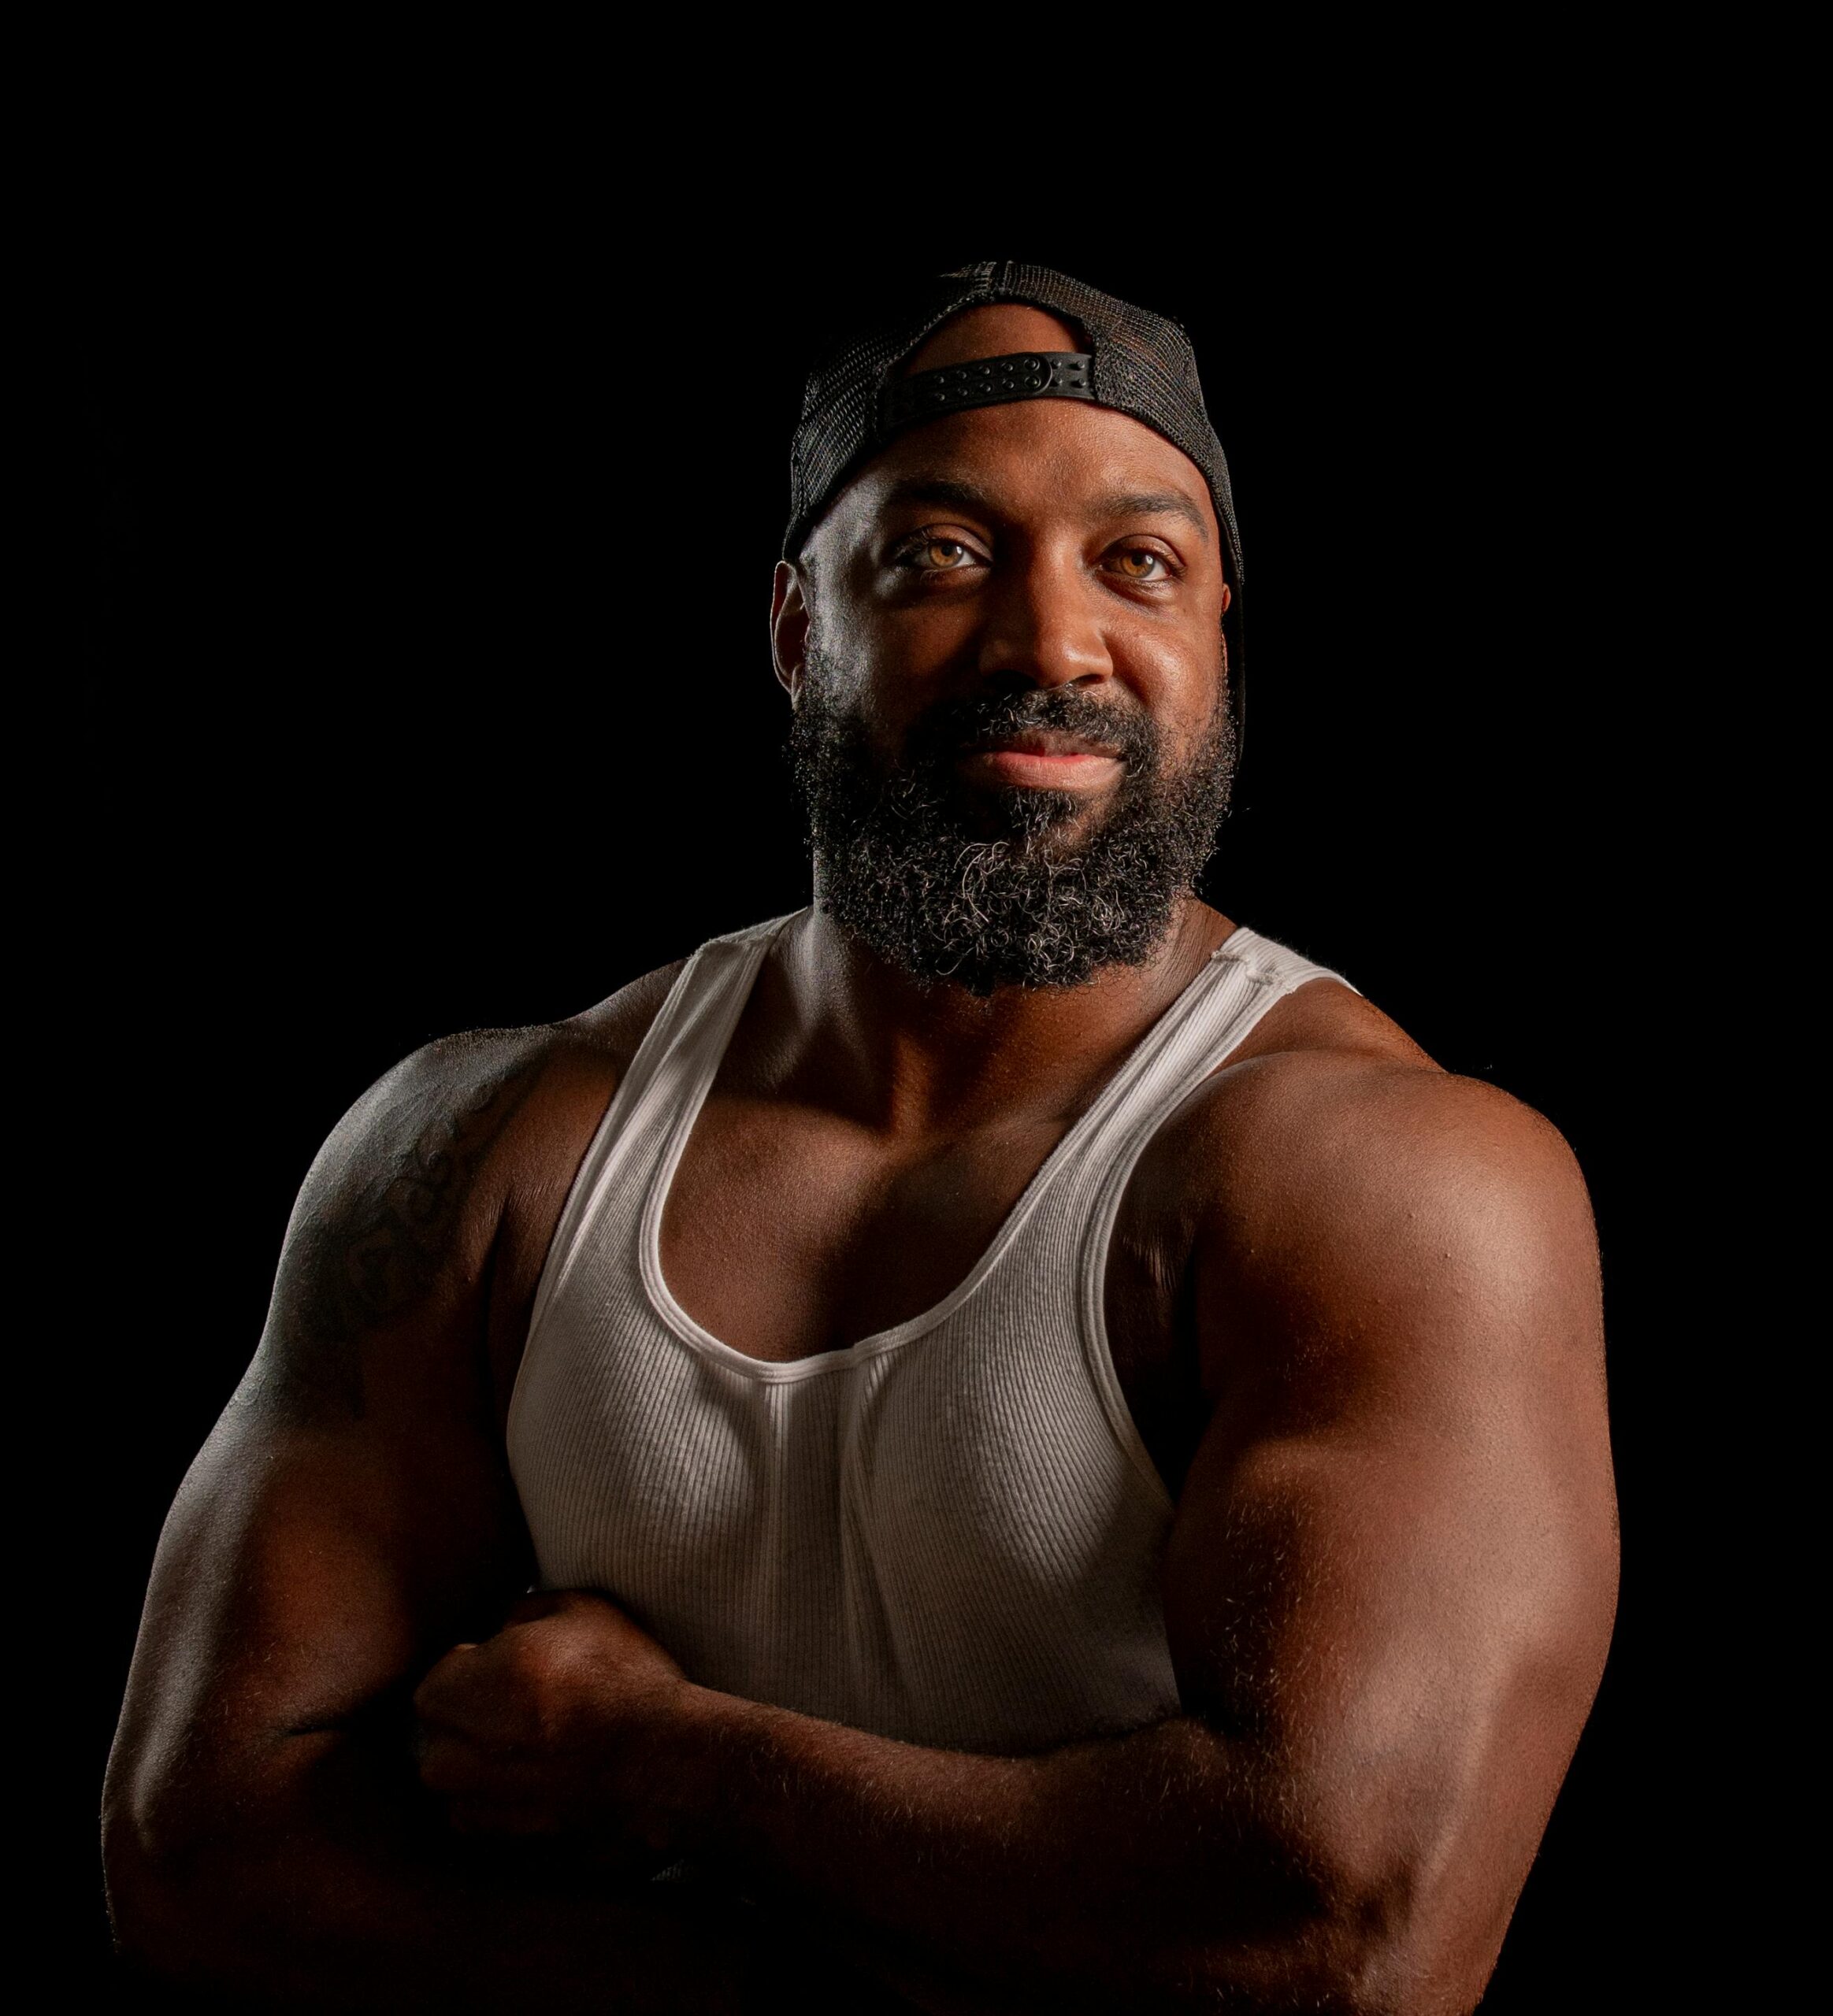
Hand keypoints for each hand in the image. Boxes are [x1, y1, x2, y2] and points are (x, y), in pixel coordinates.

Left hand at [413, 1589, 711, 1859]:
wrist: (663, 1762)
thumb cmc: (623, 1680)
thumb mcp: (581, 1610)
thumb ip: (525, 1610)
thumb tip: (503, 1624)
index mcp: (465, 1688)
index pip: (439, 1675)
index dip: (478, 1667)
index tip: (513, 1667)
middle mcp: (455, 1751)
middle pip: (441, 1727)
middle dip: (473, 1714)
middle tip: (528, 1703)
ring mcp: (475, 1802)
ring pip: (455, 1772)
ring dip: (482, 1756)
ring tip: (539, 1741)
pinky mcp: (501, 1837)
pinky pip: (478, 1809)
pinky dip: (501, 1793)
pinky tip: (547, 1772)